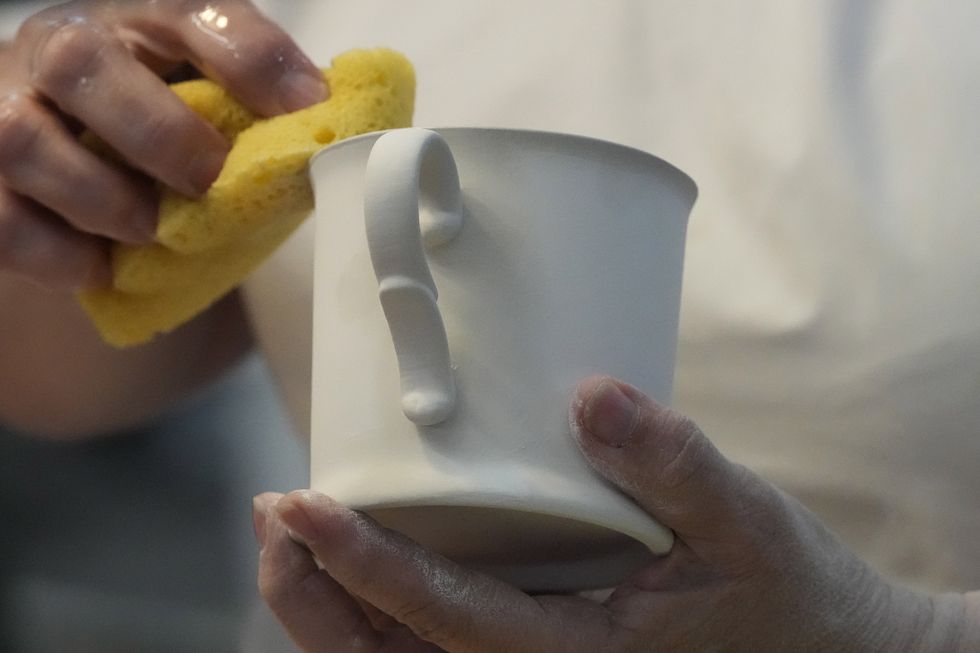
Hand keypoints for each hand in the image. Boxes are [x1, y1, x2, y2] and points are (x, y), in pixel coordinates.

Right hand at [0, 0, 325, 289]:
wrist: (71, 163)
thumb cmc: (161, 135)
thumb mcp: (209, 106)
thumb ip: (257, 117)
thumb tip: (330, 138)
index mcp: (136, 23)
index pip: (188, 10)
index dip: (251, 55)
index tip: (309, 105)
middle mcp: (61, 48)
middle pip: (83, 61)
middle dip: (158, 131)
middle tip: (206, 181)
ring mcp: (4, 107)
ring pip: (23, 140)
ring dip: (101, 198)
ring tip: (149, 230)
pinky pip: (0, 218)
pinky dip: (56, 253)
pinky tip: (99, 267)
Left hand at [254, 375, 974, 651]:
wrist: (827, 652)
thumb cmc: (790, 596)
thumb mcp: (747, 523)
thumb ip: (674, 464)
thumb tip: (590, 394)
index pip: (444, 620)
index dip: (363, 567)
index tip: (302, 507)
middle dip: (314, 595)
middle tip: (276, 511)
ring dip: (332, 604)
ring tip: (292, 528)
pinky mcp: (544, 645)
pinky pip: (437, 641)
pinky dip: (380, 603)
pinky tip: (364, 549)